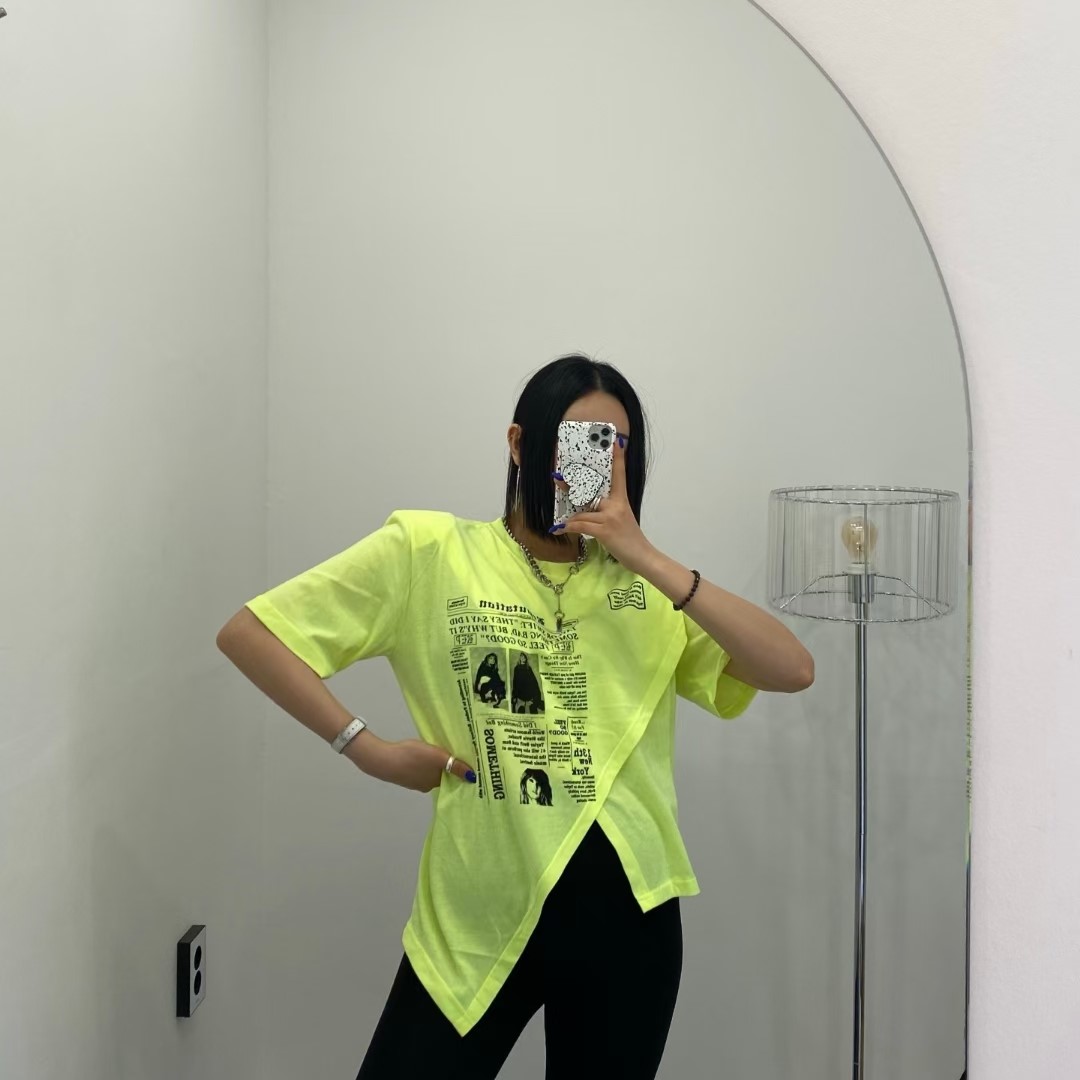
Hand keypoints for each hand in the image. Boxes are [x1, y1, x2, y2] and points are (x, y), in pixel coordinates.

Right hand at [349, 735, 476, 792]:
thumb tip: (472, 777)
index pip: (452, 778)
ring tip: (439, 749)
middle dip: (448, 766)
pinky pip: (419, 768)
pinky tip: (421, 753)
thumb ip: (455, 766)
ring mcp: (413, 781)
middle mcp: (426, 785)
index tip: (465, 759)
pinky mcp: (404, 774)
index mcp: (435, 783)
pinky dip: (423, 762)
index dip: (459, 770)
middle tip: (454, 750)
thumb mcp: (437, 757)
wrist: (383, 758)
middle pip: (442, 775)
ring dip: (435, 763)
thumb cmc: (412, 757)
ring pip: (430, 771)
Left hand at [554, 436, 655, 573]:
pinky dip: (569, 527)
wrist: (642, 556)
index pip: (620, 475)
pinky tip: (560, 529)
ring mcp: (611, 517)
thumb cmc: (630, 540)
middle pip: (591, 492)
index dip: (618, 458)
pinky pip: (580, 525)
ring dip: (570, 521)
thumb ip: (605, 513)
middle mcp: (616, 505)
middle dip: (572, 487)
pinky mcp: (605, 529)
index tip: (617, 442)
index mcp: (622, 500)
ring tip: (562, 525)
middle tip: (557, 478)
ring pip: (582, 513)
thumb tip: (582, 513)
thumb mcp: (621, 520)